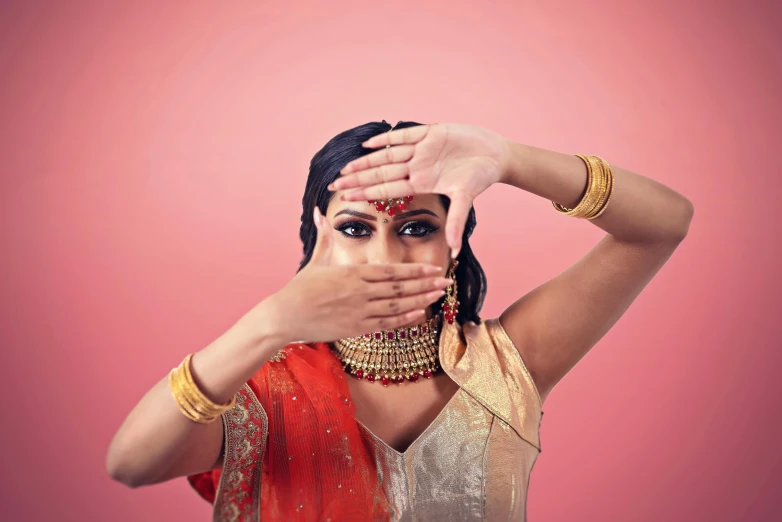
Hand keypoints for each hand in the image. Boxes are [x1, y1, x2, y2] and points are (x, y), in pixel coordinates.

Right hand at [266, 207, 453, 343]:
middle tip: (447, 280)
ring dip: (421, 300)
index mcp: (353, 273)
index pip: (392, 271)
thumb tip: (318, 211)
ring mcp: (359, 311)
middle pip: (400, 288)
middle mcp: (360, 291)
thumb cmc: (299, 288)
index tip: (433, 268)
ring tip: (439, 295)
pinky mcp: (355, 328)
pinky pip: (386, 324)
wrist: (284, 315)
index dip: (415, 270)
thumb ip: (325, 237)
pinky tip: (420, 314)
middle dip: (426, 284)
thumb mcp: (316, 260)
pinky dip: (404, 319)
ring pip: (398, 306)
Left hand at [328, 123, 510, 257]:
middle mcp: (416, 166)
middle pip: (381, 173)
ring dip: (366, 161)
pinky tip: (368, 144)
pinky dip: (386, 138)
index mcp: (421, 183)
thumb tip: (454, 251)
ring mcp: (421, 149)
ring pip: (387, 155)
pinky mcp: (430, 132)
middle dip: (358, 179)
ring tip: (345, 167)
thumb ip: (457, 222)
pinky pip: (404, 136)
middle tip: (334, 185)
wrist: (495, 155)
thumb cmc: (480, 177)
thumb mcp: (466, 199)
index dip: (367, 193)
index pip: (387, 189)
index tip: (346, 199)